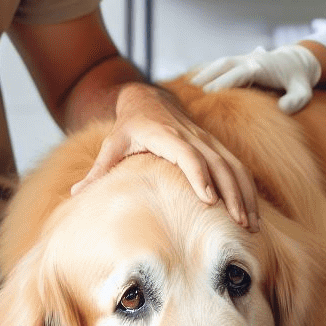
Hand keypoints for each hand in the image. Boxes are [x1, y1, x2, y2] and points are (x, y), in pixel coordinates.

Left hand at [71, 83, 259, 230]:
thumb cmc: (128, 127)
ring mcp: (207, 140)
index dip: (199, 176)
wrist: (149, 99)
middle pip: (218, 164)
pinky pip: (236, 166)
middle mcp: (191, 136)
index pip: (188, 155)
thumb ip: (97, 170)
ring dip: (244, 194)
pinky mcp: (214, 146)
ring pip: (233, 166)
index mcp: (165, 135)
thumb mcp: (111, 144)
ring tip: (251, 225)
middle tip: (239, 224)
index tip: (208, 201)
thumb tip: (75, 194)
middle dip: (231, 194)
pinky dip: (247, 189)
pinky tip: (251, 213)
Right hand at [191, 43, 321, 113]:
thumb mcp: (304, 91)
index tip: (210, 94)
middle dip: (208, 76)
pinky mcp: (238, 62)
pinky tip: (193, 80)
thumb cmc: (298, 79)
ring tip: (187, 86)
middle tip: (192, 92)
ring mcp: (242, 59)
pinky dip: (206, 70)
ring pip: (219, 62)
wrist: (295, 60)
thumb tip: (282, 109)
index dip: (224, 82)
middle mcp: (249, 59)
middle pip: (224, 64)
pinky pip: (219, 64)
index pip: (239, 73)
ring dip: (204, 72)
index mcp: (262, 66)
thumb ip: (297, 100)